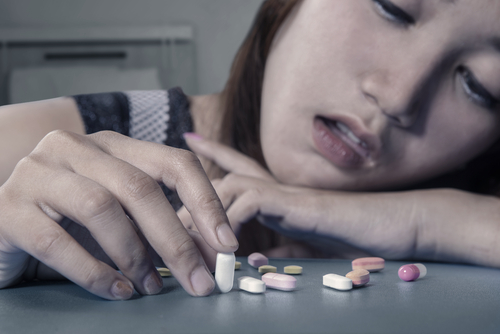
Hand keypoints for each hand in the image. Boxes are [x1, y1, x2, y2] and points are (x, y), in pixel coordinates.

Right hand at [0, 130, 237, 299]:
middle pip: (140, 188)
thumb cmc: (71, 223)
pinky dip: (94, 273)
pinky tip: (116, 291)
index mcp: (113, 146)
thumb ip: (161, 226)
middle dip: (177, 241)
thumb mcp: (123, 217)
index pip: (174, 163)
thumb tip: (214, 253)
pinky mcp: (8, 208)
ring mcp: (38, 173)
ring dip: (135, 256)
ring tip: (151, 287)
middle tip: (201, 282)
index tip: (227, 245)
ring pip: (101, 208)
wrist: (2, 231)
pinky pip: (57, 242)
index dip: (206, 203)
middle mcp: (75, 148)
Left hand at [182, 134, 419, 259]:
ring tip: (180, 236)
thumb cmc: (352, 233)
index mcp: (276, 194)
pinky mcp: (294, 203)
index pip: (239, 165)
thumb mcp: (304, 244)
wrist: (391, 225)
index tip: (191, 138)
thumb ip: (280, 245)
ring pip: (227, 188)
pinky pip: (250, 204)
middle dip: (189, 187)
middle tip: (161, 207)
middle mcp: (275, 185)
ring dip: (201, 213)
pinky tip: (219, 244)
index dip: (215, 152)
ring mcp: (283, 191)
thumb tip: (258, 256)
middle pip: (221, 177)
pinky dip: (230, 222)